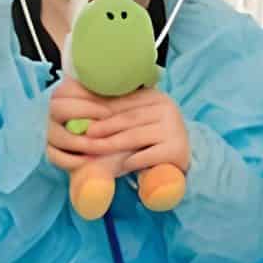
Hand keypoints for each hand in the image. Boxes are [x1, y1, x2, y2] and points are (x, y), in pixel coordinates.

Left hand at [47, 86, 190, 176]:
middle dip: (103, 127)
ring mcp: (174, 128)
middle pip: (128, 118)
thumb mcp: (136, 123)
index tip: (82, 118)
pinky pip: (146, 155)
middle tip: (84, 135)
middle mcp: (168, 108)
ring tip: (93, 149)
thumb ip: (117, 115)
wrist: (180, 161)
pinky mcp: (177, 149)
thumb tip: (84, 115)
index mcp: (156, 97)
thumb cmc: (150, 141)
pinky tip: (119, 165)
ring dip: (110, 144)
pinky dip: (130, 161)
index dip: (102, 110)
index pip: (125, 102)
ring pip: (134, 136)